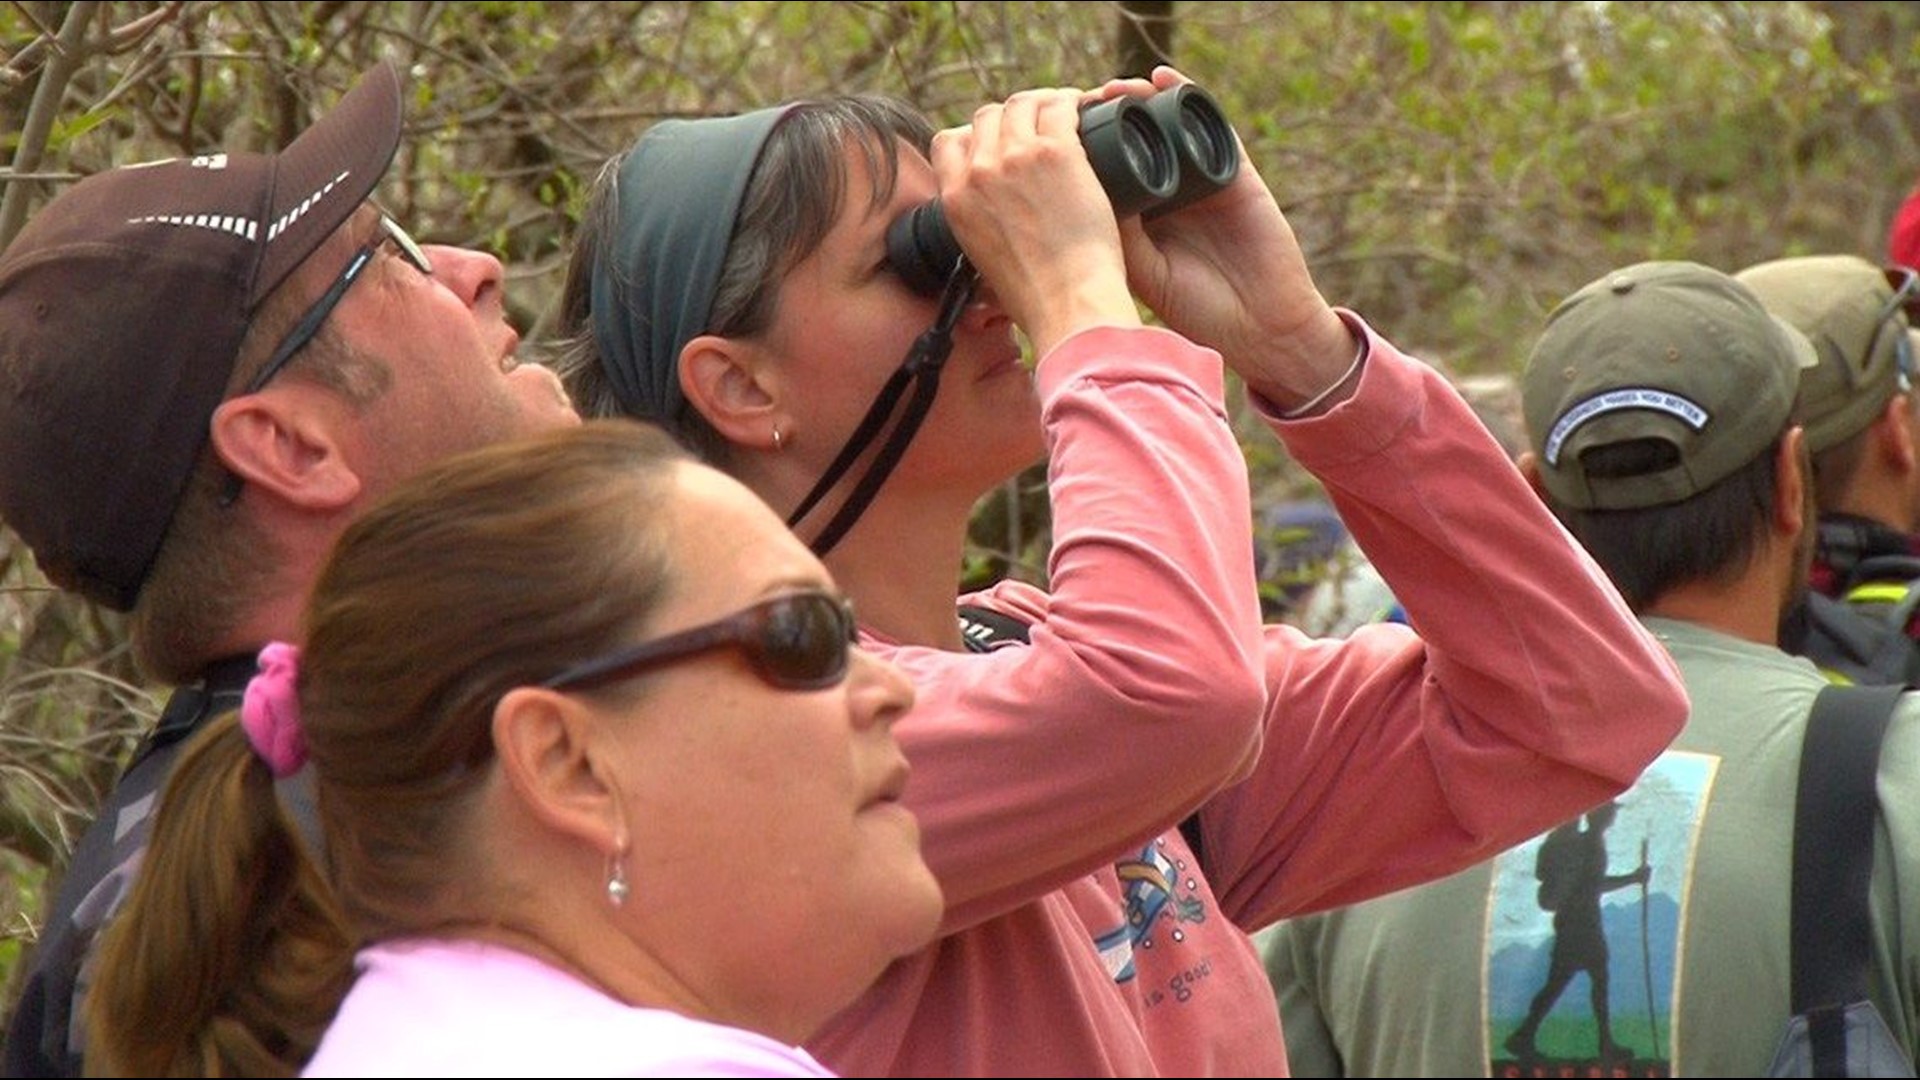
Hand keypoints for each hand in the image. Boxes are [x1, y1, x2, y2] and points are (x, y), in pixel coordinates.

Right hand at [930, 88, 1140, 356]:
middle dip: (1012, 116)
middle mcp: (979, 172)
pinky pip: (1060, 107)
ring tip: (1066, 111)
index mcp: (955, 199)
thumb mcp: (983, 262)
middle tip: (1039, 124)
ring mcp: (1017, 157)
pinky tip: (1085, 108)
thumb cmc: (1035, 295)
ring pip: (1023, 103)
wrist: (1066, 303)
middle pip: (987, 115)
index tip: (998, 143)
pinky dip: (1073, 102)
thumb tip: (990, 229)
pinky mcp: (1057, 152)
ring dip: (1043, 103)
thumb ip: (979, 233)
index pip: (948, 142)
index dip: (974, 136)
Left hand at [1091, 66, 1356, 407]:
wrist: (1259, 328)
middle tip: (1081, 102)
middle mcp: (1167, 198)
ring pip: (1168, 128)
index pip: (1106, 176)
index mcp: (1139, 223)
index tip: (1055, 132)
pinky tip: (1165, 80)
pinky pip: (1210, 125)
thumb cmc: (1198, 311)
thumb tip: (1077, 190)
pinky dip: (1188, 97)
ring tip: (1117, 88)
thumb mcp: (1142, 274)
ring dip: (1142, 101)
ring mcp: (1201, 182)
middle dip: (1108, 119)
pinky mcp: (1234, 172)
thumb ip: (1115, 235)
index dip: (1083, 151)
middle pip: (1133, 144)